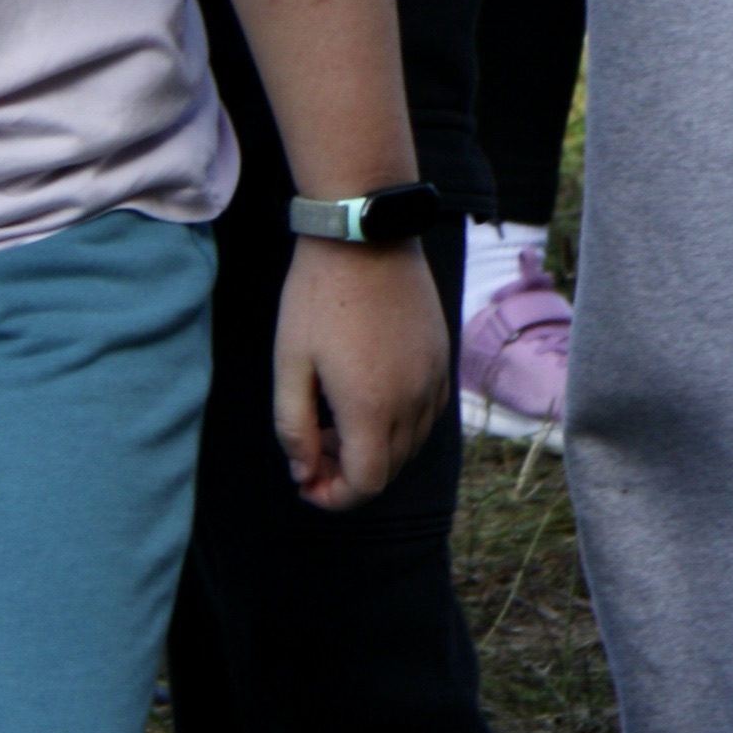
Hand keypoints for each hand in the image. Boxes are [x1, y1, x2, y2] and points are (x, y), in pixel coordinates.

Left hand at [270, 243, 448, 509]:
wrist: (365, 235)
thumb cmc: (318, 296)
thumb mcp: (290, 363)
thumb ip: (294, 427)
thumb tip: (303, 473)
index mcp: (372, 408)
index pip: (365, 485)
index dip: (334, 497)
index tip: (305, 481)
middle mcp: (413, 401)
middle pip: (390, 471)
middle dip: (348, 473)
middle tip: (312, 445)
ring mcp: (434, 379)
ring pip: (412, 445)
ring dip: (375, 449)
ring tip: (336, 418)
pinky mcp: (442, 359)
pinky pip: (428, 414)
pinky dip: (399, 424)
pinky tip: (369, 396)